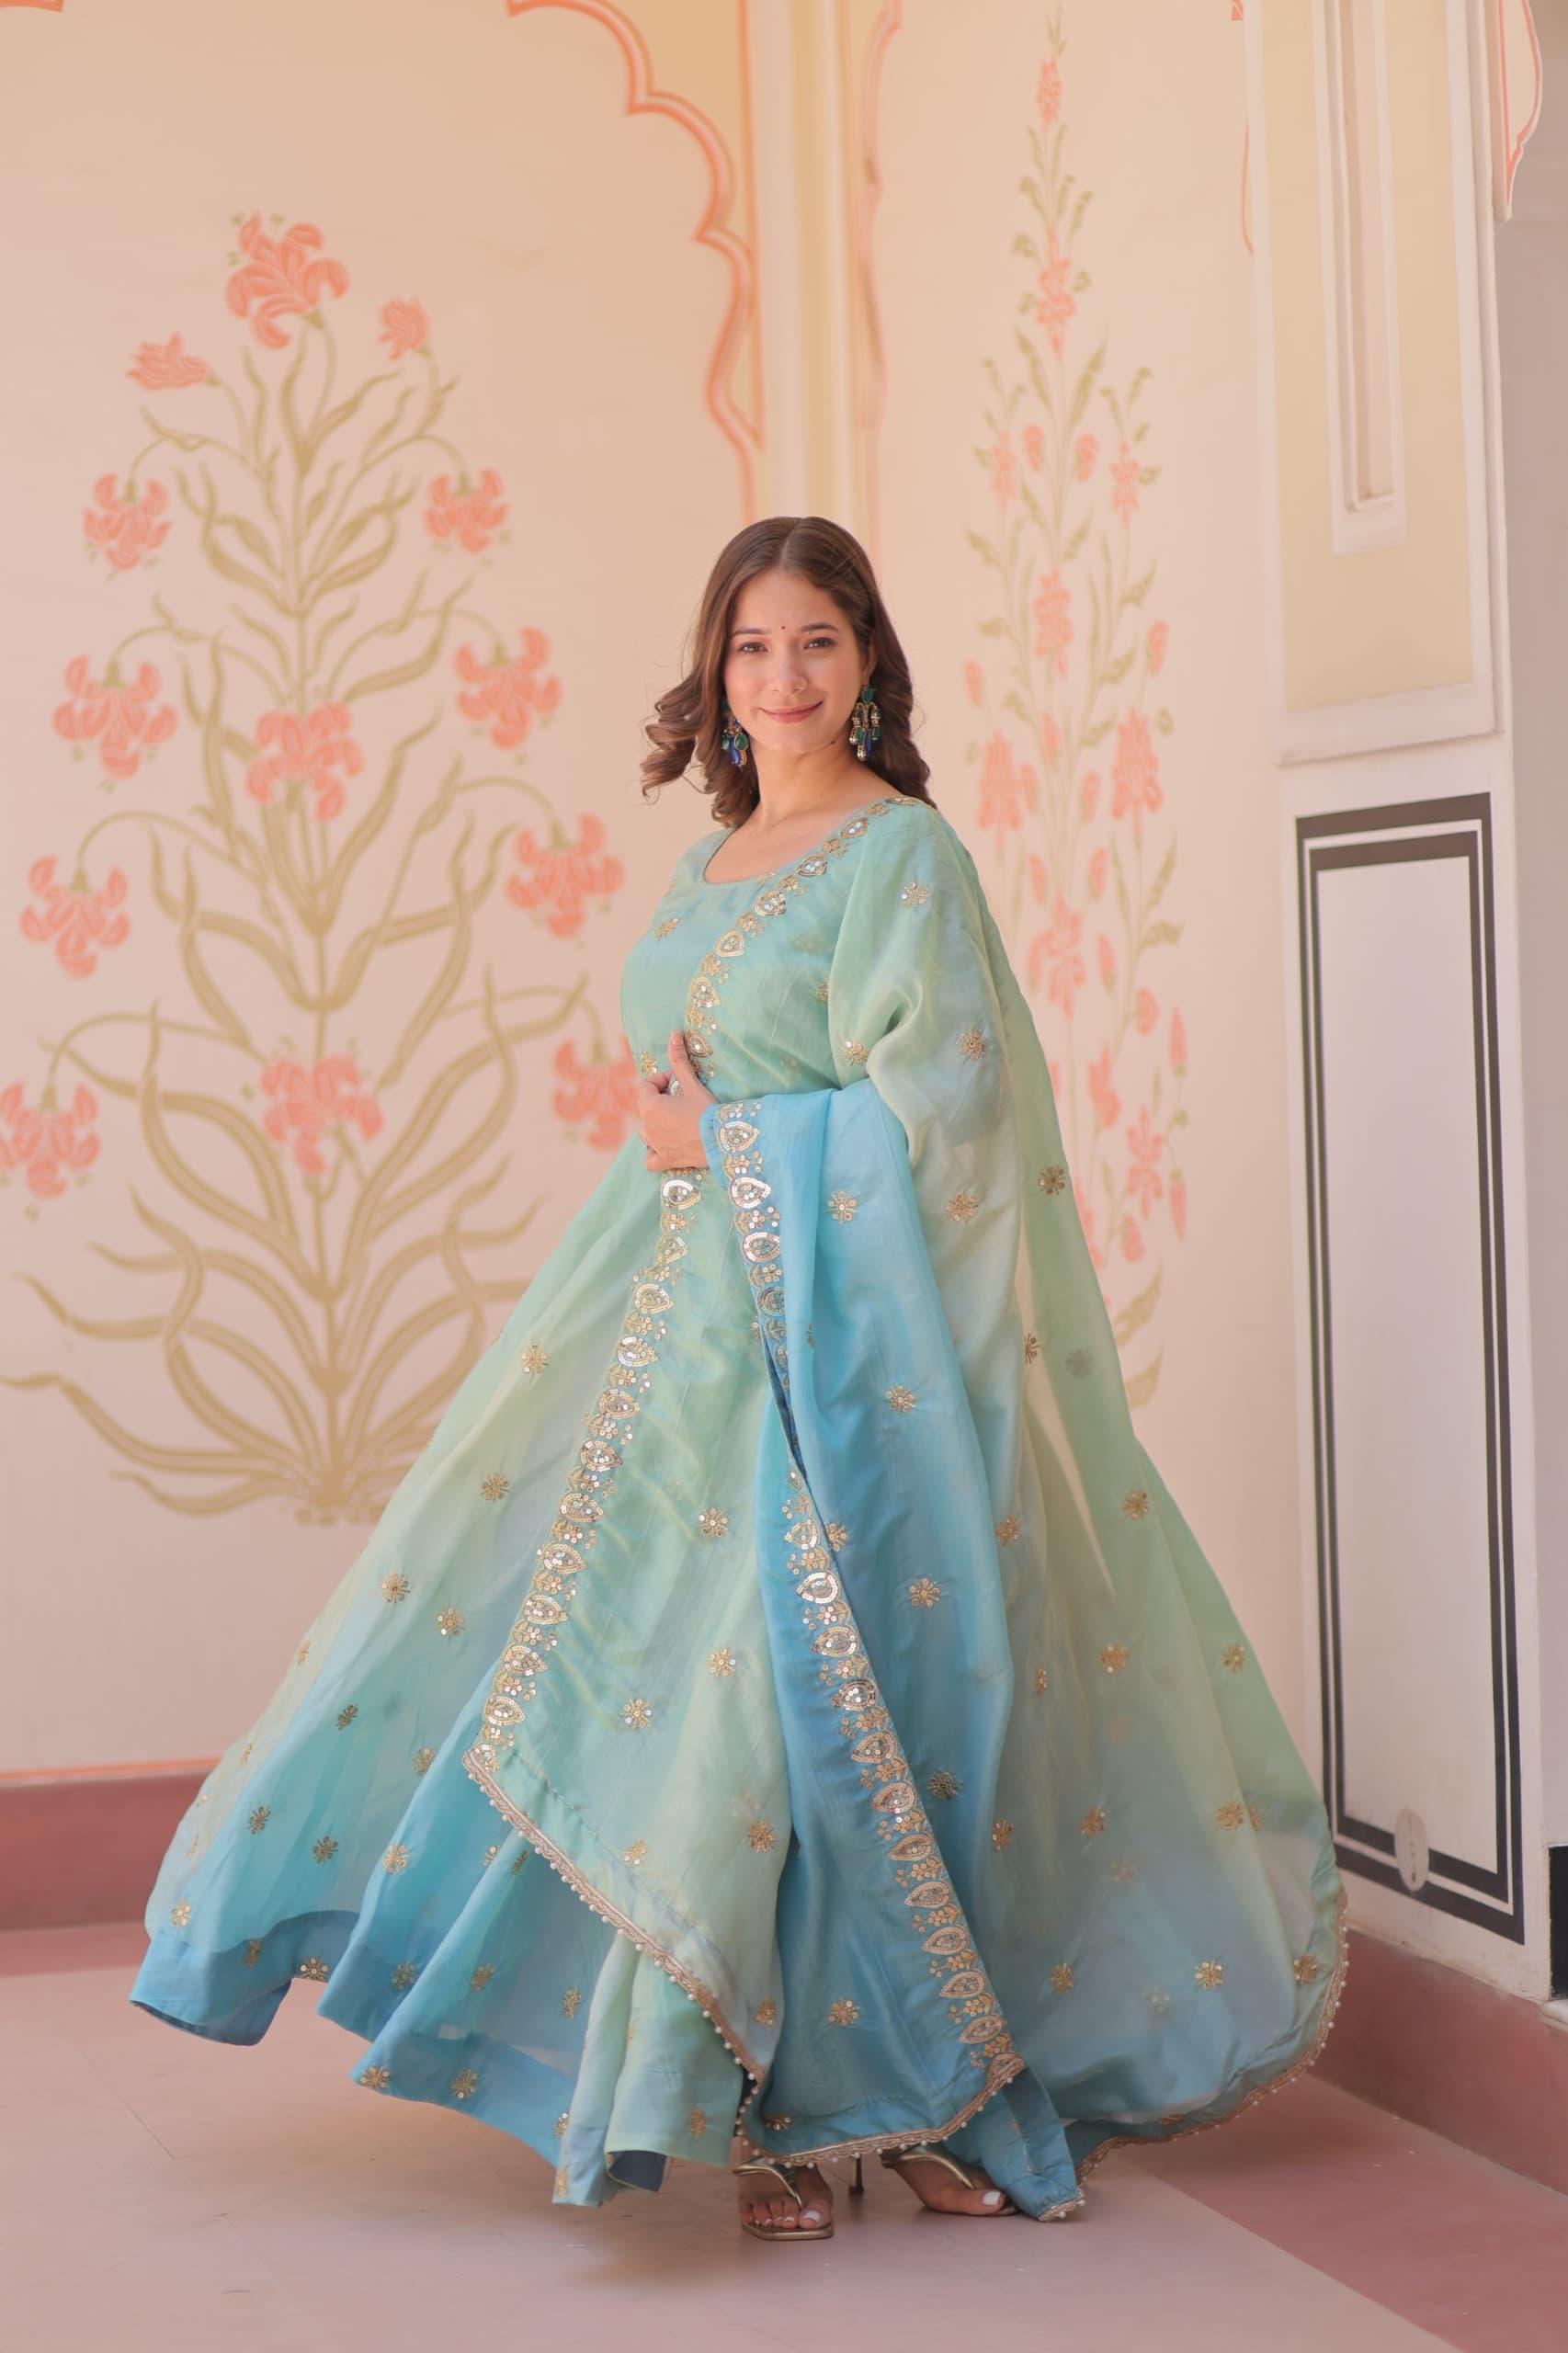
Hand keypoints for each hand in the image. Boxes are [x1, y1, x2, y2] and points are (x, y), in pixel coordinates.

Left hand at [637, 1029, 716, 1171]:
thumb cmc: (706, 1110)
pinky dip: (654, 1153)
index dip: (661, 1080)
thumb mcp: (692, 1084)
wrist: (722, 1141)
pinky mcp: (664, 1160)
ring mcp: (655, 1145)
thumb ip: (679, 1060)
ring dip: (657, 1123)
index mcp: (650, 1106)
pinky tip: (666, 1146)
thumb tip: (673, 1035)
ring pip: (646, 1131)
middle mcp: (647, 1126)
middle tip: (683, 1098)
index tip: (678, 1082)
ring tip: (678, 1120)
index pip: (645, 1086)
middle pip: (646, 1107)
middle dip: (661, 1100)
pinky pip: (650, 1159)